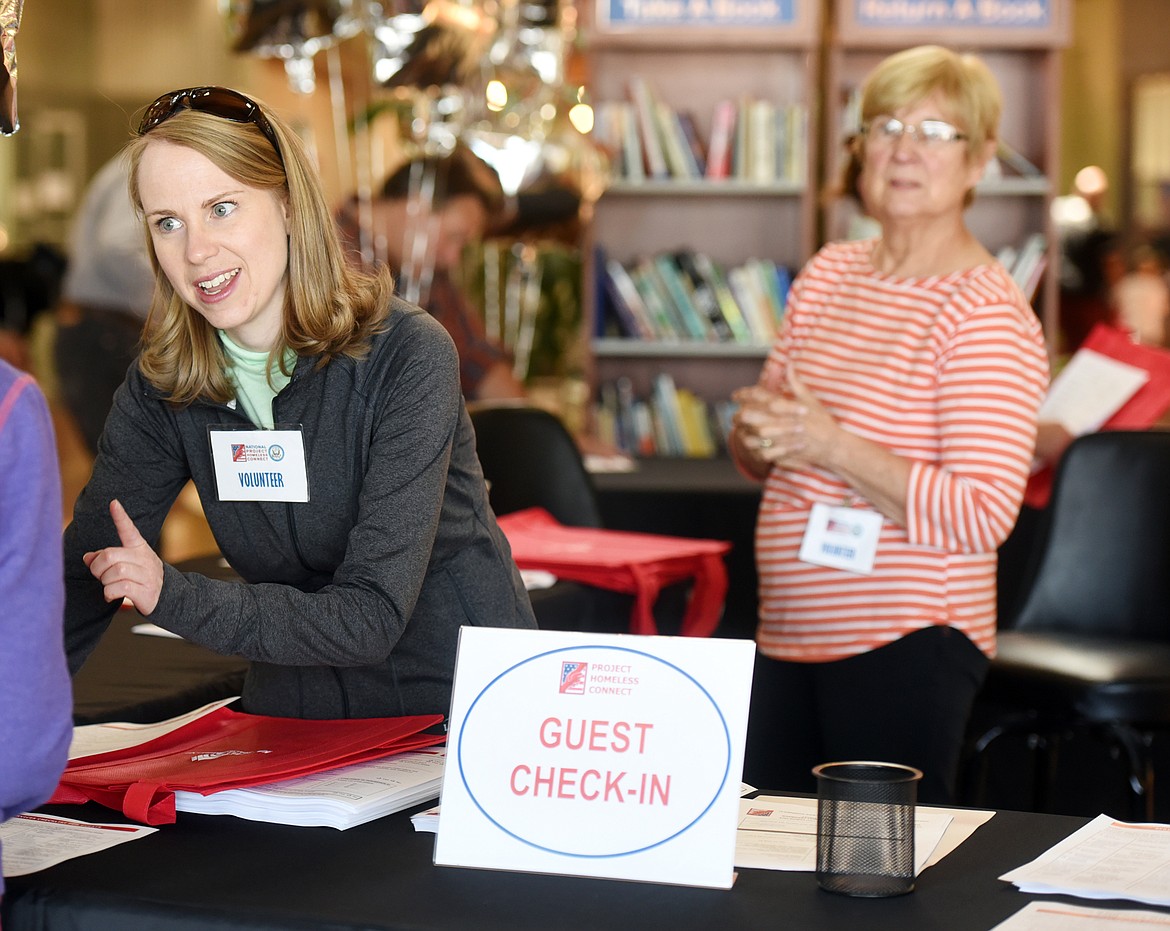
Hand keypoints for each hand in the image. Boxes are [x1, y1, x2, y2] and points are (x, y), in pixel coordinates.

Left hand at [82, 499, 164, 614]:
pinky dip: (109, 593)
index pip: (129, 530)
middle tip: (99, 575)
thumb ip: (106, 558)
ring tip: (108, 586)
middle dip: (97, 567)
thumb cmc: (140, 577)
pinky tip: (111, 595)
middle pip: (110, 555)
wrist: (167, 596)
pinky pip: (120, 588)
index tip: (114, 503)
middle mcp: (144, 558)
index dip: (120, 517)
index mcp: (139, 548)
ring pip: (115, 572)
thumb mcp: (126, 563)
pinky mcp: (146, 592)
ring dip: (104, 581)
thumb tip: (87, 557)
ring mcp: (147, 575)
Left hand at [731, 369, 840, 472]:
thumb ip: (795, 382)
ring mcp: (776, 440)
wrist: (831, 445)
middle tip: (736, 415)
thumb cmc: (821, 421)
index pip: (757, 395)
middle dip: (738, 415)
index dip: (743, 394)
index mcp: (783, 406)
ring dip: (743, 434)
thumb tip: (789, 363)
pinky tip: (754, 446)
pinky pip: (758, 454)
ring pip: (748, 437)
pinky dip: (753, 451)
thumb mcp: (809, 399)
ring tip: (742, 431)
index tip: (736, 395)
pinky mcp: (778, 455)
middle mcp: (776, 422)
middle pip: (746, 416)